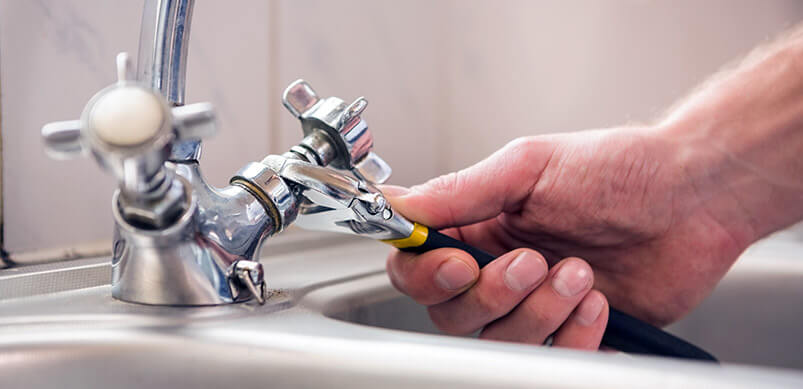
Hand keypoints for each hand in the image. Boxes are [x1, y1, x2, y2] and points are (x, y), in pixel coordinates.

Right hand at [382, 126, 755, 349]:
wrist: (693, 197)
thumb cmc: (619, 169)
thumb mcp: (530, 166)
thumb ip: (461, 191)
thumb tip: (400, 203)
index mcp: (478, 226)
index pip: (417, 265)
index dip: (426, 274)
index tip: (457, 264)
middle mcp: (499, 270)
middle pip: (451, 313)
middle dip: (492, 294)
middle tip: (532, 261)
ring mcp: (535, 305)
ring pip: (498, 339)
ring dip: (539, 311)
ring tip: (579, 272)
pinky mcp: (574, 332)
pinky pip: (551, 357)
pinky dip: (574, 334)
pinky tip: (598, 301)